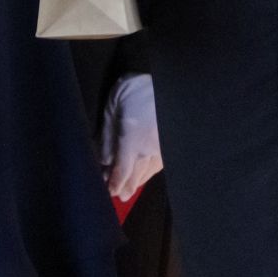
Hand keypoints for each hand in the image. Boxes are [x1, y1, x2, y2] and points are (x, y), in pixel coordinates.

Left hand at [100, 72, 162, 207]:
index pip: (121, 171)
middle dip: (125, 186)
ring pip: (149, 171)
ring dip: (138, 181)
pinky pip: (160, 163)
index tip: (109, 192)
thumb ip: (108, 137)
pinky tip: (146, 174)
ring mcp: (163, 148)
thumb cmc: (136, 89)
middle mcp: (149, 149)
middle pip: (135, 174)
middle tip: (118, 197)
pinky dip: (150, 171)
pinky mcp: (173, 145)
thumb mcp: (112, 108)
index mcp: (131, 141)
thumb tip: (104, 160)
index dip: (115, 184)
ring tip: (129, 191)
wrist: (170, 79)